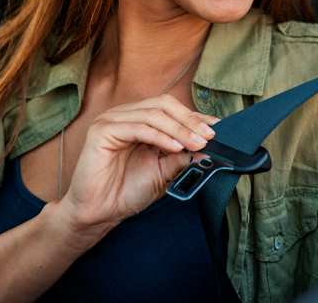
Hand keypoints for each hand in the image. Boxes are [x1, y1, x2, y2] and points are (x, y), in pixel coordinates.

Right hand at [52, 94, 217, 237]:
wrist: (99, 213)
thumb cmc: (126, 192)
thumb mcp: (164, 172)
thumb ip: (183, 157)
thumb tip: (208, 147)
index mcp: (139, 120)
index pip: (172, 109)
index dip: (196, 117)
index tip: (218, 129)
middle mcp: (126, 115)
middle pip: (164, 105)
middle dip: (190, 120)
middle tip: (209, 136)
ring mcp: (112, 120)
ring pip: (153, 114)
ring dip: (180, 129)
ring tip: (197, 143)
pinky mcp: (101, 131)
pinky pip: (137, 127)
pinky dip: (160, 136)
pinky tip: (175, 147)